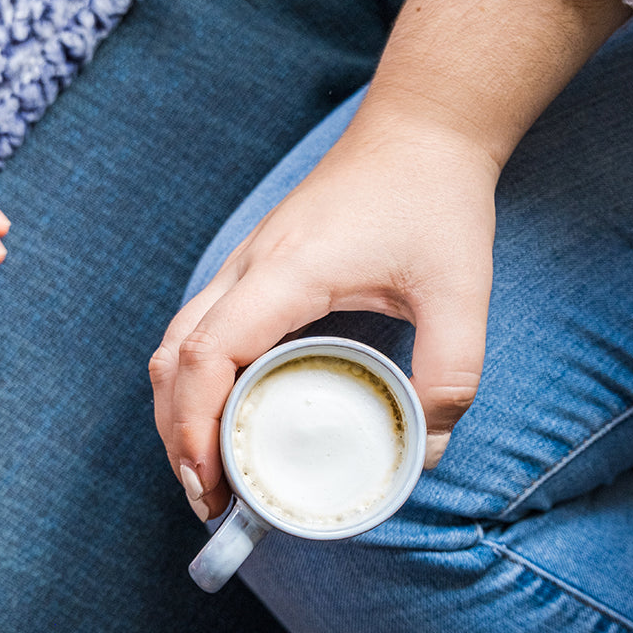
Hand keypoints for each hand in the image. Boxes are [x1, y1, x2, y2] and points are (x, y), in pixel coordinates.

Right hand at [150, 114, 498, 521]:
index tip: (211, 482)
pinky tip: (223, 419)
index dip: (195, 423)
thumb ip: (450, 372)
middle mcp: (248, 268)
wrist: (418, 130)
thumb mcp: (461, 289)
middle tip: (211, 502)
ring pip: (174, 344)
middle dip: (177, 435)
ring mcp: (244, 266)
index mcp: (287, 272)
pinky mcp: (253, 270)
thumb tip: (424, 452)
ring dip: (177, 411)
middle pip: (171, 357)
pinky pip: (198, 331)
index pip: (208, 352)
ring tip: (208, 474)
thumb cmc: (434, 198)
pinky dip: (193, 383)